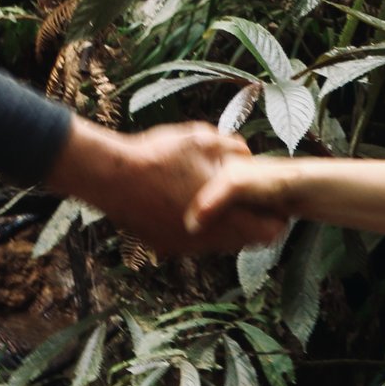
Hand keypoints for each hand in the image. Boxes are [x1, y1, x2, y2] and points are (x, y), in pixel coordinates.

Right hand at [45, 117, 286, 253]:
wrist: (110, 178)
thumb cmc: (157, 156)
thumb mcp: (201, 139)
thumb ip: (232, 148)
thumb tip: (246, 154)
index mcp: (226, 216)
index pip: (271, 231)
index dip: (274, 214)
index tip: (266, 198)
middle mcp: (210, 239)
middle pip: (247, 240)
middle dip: (250, 220)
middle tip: (242, 198)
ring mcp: (187, 246)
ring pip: (220, 243)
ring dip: (224, 226)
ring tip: (215, 199)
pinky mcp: (166, 246)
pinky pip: (194, 242)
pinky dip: (199, 228)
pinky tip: (186, 204)